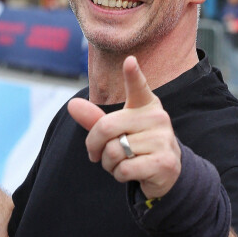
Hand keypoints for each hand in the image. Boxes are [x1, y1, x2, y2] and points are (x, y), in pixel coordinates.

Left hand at [68, 56, 181, 199]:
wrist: (165, 172)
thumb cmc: (136, 145)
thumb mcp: (116, 130)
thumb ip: (94, 118)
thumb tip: (72, 104)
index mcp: (145, 104)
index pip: (137, 86)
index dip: (132, 74)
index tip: (129, 61)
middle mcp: (157, 117)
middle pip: (106, 127)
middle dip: (95, 146)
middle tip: (99, 154)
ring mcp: (163, 139)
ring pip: (114, 151)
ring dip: (109, 164)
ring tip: (122, 163)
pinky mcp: (164, 162)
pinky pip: (125, 169)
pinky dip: (120, 175)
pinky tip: (132, 172)